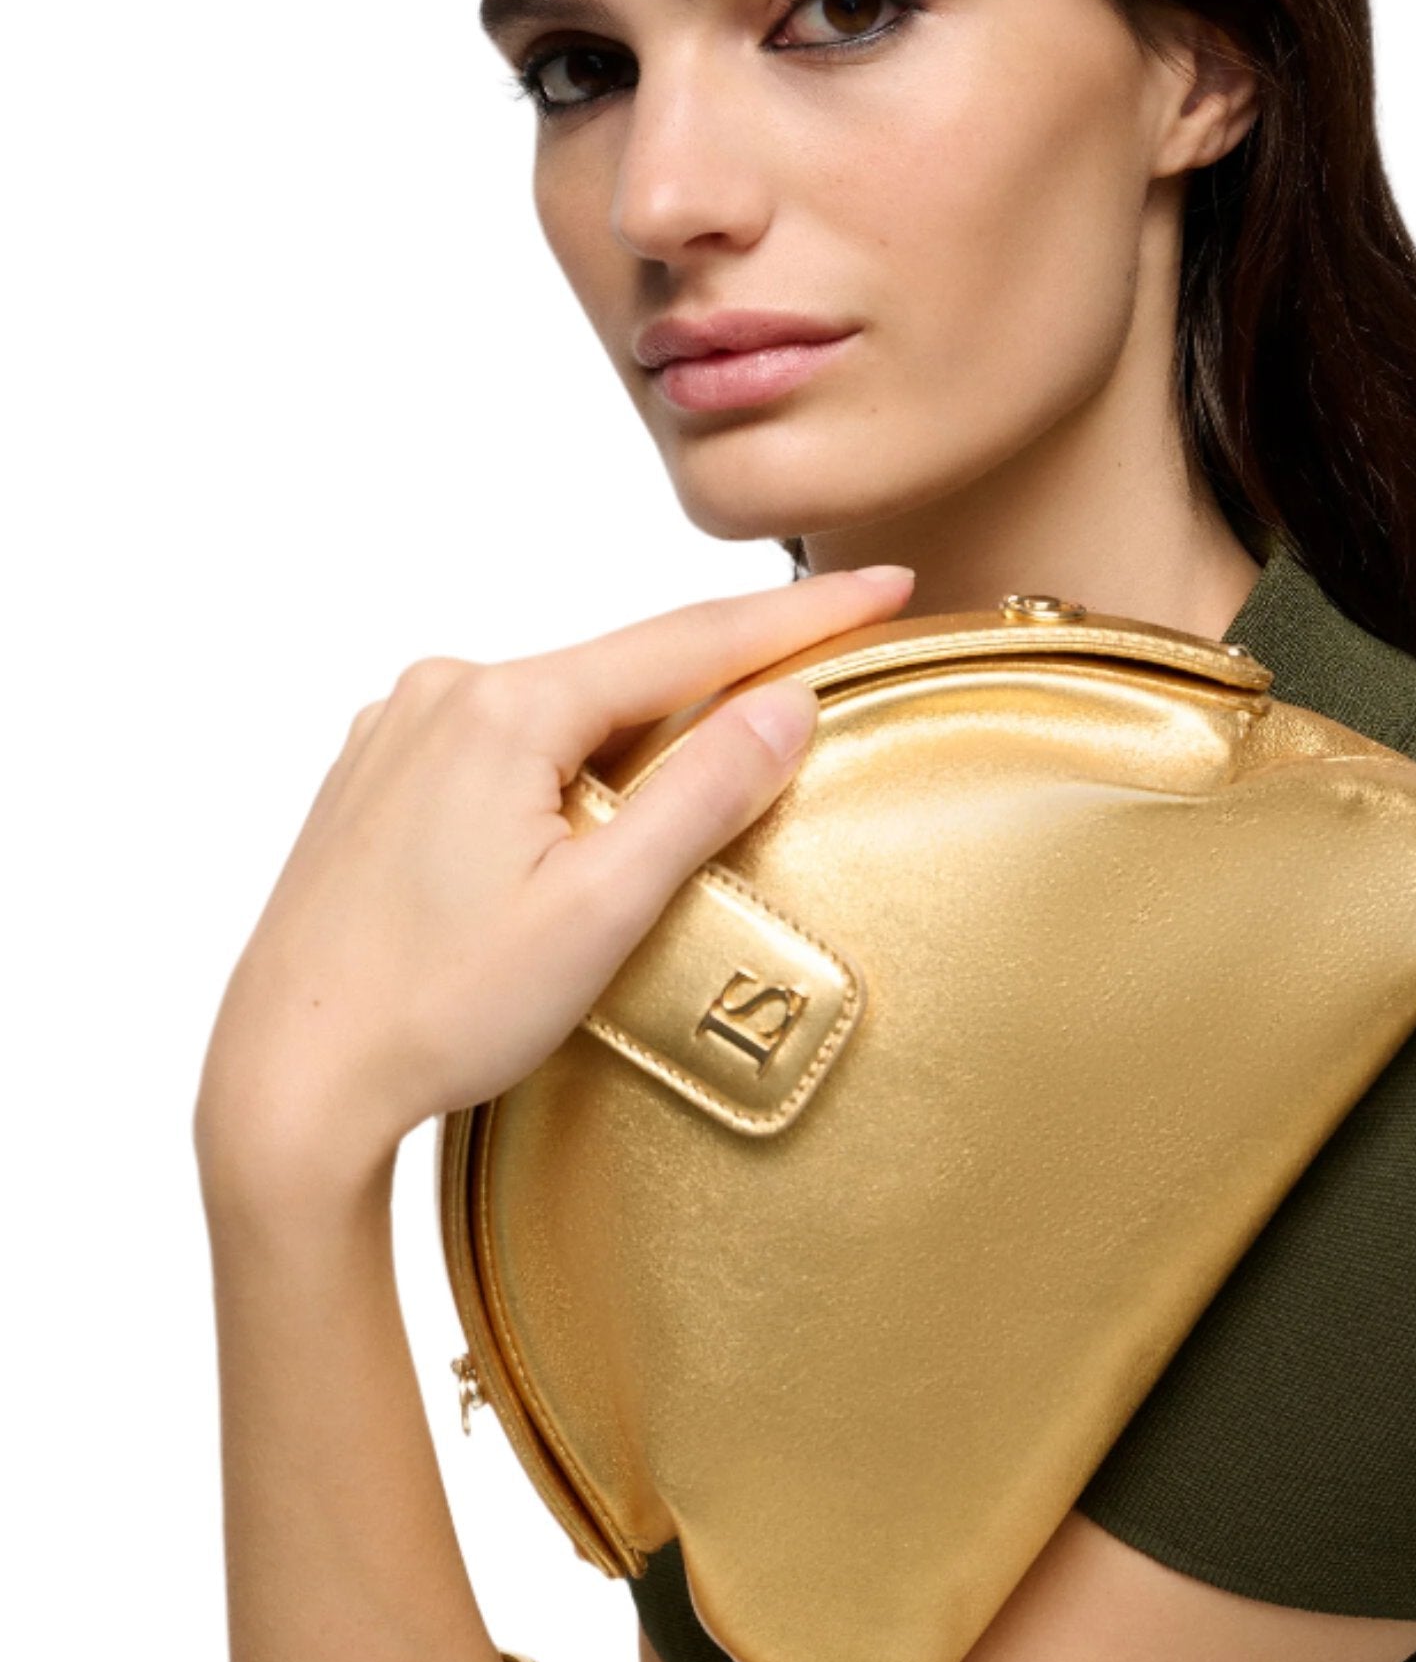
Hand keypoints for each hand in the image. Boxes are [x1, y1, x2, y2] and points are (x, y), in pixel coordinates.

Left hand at [195, 565, 916, 1212]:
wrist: (285, 1080)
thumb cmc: (434, 1010)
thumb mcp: (598, 910)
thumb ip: (701, 794)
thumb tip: (788, 703)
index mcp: (502, 708)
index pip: (689, 641)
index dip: (802, 615)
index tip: (885, 581)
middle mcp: (442, 691)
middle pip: (627, 666)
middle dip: (730, 669)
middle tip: (834, 653)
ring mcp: (401, 729)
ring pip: (566, 702)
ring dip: (648, 721)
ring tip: (726, 750)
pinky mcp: (380, 773)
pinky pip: (509, 735)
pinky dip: (575, 751)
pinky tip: (600, 799)